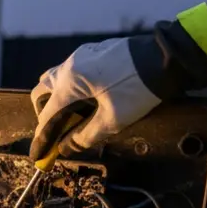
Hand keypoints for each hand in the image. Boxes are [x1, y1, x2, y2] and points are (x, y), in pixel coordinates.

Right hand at [31, 37, 161, 161]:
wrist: (168, 56)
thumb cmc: (139, 89)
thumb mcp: (114, 119)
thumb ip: (86, 136)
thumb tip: (66, 148)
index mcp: (70, 83)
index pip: (48, 115)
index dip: (42, 138)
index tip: (38, 155)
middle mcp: (69, 66)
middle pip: (42, 91)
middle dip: (44, 114)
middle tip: (55, 131)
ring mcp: (81, 56)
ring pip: (55, 78)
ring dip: (55, 98)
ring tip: (70, 115)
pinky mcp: (94, 52)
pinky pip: (70, 71)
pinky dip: (69, 88)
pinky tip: (86, 98)